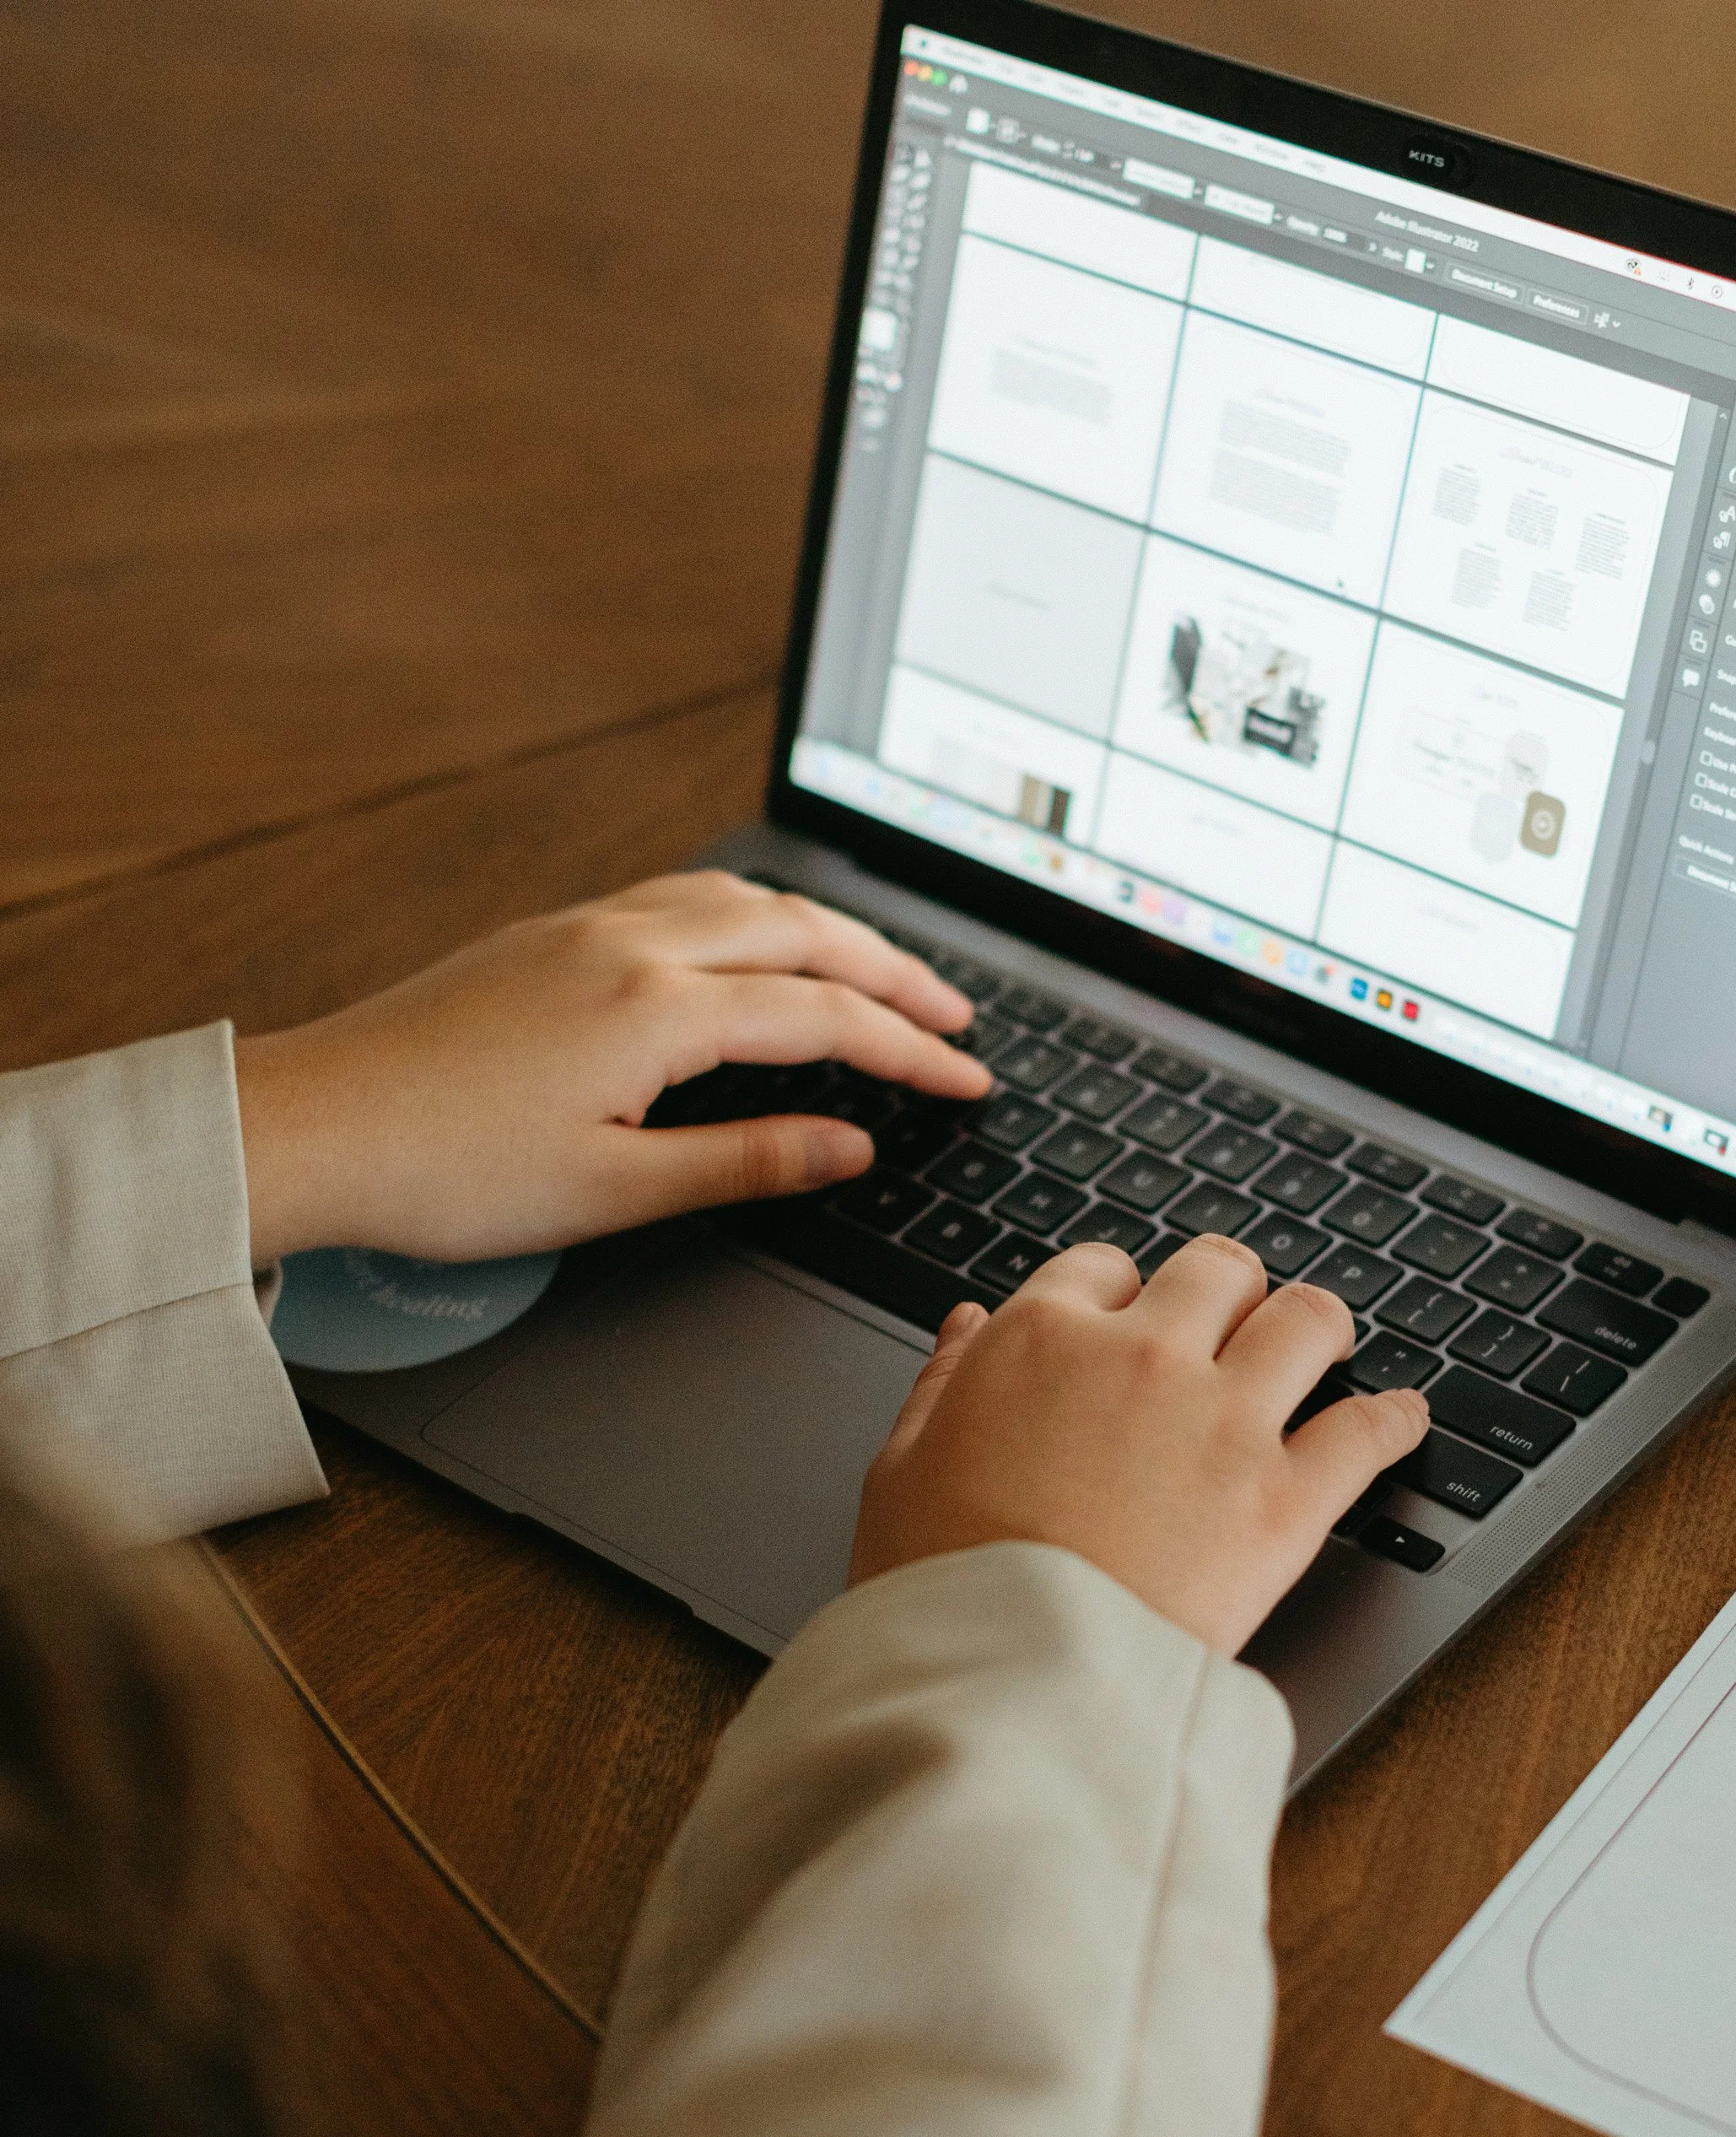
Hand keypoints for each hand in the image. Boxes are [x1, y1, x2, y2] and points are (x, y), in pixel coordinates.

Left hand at [233, 871, 989, 1263]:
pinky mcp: (550, 935)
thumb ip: (746, 1160)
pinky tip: (757, 943)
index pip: (826, 1018)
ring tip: (879, 973)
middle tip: (958, 1014)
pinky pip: (684, 896)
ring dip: (827, 931)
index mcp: (657, 1009)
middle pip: (803, 933)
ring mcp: (586, 927)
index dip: (912, 1051)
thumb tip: (848, 1148)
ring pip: (743, 899)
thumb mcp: (615, 1190)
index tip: (968, 1079)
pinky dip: (754, 914)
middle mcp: (630, 945)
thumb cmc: (445, 1171)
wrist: (315, 1125)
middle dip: (894, 972)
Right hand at [851, 1236, 1431, 1655]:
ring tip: (1325, 1344)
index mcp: (1040, 1340)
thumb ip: (941, 1385)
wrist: (1008, 1682)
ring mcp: (1223, 1421)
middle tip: (1236, 1319)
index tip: (1128, 1317)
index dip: (1118, 1290)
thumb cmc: (942, 1590)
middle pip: (1217, 1271)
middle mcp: (1141, 1358)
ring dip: (1317, 1326)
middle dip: (1228, 1290)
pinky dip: (1394, 1420)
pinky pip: (1368, 1430)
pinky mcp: (1286, 1498)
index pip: (1099, 1266)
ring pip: (1307, 1320)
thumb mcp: (897, 1471)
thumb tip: (966, 1327)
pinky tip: (1402, 1419)